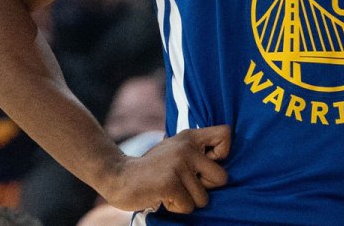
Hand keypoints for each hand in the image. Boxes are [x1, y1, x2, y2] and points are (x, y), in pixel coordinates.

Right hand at [97, 125, 231, 213]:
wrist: (118, 176)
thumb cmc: (152, 168)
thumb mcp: (175, 149)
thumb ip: (196, 151)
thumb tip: (223, 158)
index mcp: (190, 137)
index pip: (226, 135)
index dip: (223, 153)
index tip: (206, 163)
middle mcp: (187, 148)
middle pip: (222, 178)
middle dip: (205, 188)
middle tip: (184, 184)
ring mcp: (178, 165)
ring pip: (203, 198)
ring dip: (187, 201)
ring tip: (169, 190)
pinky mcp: (170, 183)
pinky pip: (188, 206)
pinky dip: (176, 208)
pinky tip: (162, 197)